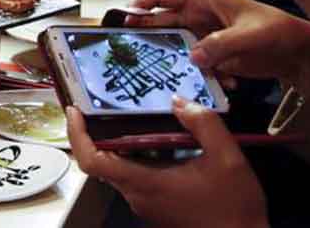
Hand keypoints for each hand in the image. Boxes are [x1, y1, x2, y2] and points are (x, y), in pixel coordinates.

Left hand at [67, 98, 268, 227]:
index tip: (74, 112)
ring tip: (122, 113)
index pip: (93, 161)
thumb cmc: (235, 208)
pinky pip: (132, 175)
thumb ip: (204, 125)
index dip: (77, 136)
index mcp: (145, 183)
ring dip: (113, 143)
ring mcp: (144, 201)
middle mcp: (137, 194)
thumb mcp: (228, 159)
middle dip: (92, 132)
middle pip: (100, 162)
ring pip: (116, 169)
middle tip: (95, 104)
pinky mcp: (154, 203)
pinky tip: (152, 138)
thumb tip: (180, 102)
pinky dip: (131, 154)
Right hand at [127, 0, 309, 86]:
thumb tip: (192, 57)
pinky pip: (192, 64)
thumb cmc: (276, 30)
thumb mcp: (250, 35)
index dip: (138, 4)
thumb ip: (221, 44)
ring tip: (175, 73)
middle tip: (130, 52)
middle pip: (158, 21)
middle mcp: (195, 15)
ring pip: (173, 46)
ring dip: (174, 61)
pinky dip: (202, 74)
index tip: (123, 21)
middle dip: (144, 36)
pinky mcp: (208, 55)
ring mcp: (200, 35)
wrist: (298, 51)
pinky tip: (226, 79)